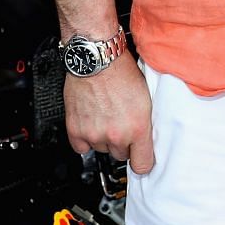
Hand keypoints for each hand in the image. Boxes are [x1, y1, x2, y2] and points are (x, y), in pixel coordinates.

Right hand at [64, 57, 154, 173]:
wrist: (98, 59)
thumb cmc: (121, 71)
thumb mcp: (147, 97)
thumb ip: (146, 123)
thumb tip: (148, 138)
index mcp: (138, 128)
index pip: (143, 165)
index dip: (142, 161)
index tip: (140, 158)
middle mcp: (117, 135)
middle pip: (121, 155)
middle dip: (122, 142)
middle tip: (120, 124)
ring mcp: (95, 134)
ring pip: (101, 149)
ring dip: (103, 138)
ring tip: (105, 116)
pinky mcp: (76, 130)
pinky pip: (81, 148)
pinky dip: (84, 139)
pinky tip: (90, 124)